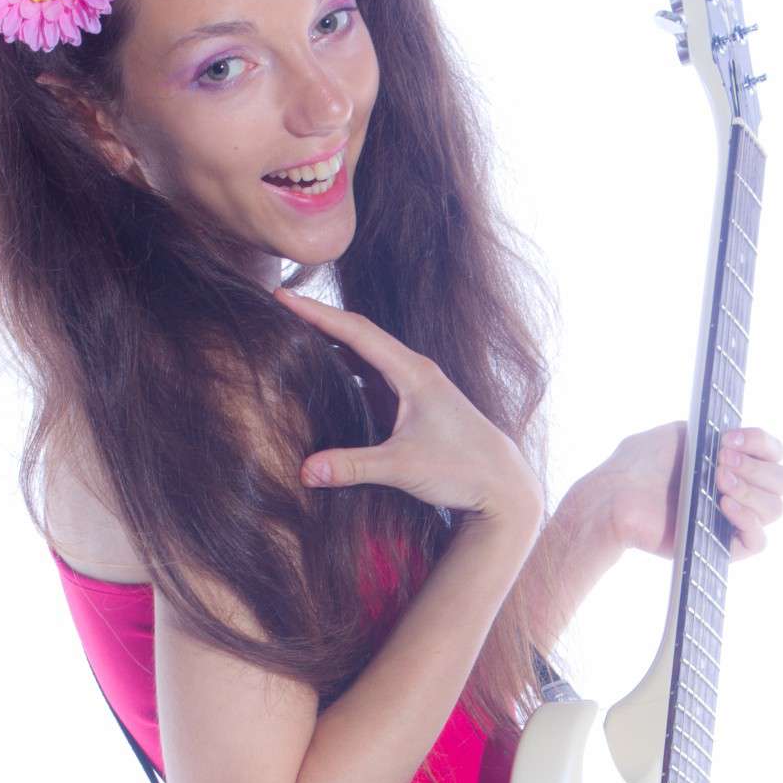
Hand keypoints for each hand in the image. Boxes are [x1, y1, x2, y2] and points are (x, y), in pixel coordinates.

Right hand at [273, 289, 542, 529]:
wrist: (502, 486)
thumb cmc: (462, 470)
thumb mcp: (402, 468)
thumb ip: (352, 466)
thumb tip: (303, 471)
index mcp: (413, 373)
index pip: (356, 332)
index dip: (317, 314)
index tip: (283, 296)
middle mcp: (416, 372)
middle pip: (359, 336)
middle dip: (319, 322)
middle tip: (280, 307)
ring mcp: (417, 388)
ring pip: (367, 357)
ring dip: (333, 345)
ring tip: (295, 335)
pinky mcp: (416, 406)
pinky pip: (374, 378)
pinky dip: (348, 371)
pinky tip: (328, 375)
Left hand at [595, 420, 782, 561]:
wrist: (614, 496)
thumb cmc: (639, 465)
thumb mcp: (678, 433)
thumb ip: (712, 432)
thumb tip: (738, 438)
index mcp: (733, 461)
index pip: (773, 452)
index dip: (760, 442)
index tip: (727, 439)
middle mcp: (738, 489)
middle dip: (756, 467)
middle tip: (720, 462)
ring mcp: (732, 519)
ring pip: (775, 508)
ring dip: (751, 490)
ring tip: (717, 482)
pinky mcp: (722, 545)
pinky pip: (758, 541)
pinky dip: (748, 520)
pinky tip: (724, 504)